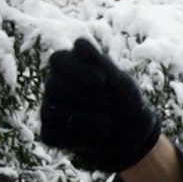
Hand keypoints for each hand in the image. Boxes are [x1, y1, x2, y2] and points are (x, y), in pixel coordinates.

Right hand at [41, 38, 161, 172]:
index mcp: (71, 67)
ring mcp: (50, 108)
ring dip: (85, 118)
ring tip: (107, 123)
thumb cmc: (127, 104)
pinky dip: (79, 137)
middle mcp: (55, 85)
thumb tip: (79, 42)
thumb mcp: (121, 83)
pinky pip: (52, 133)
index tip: (102, 81)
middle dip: (87, 97)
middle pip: (54, 84)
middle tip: (108, 104)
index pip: (58, 59)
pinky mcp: (50, 132)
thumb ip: (101, 64)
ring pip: (52, 110)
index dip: (79, 70)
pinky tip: (95, 137)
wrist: (133, 138)